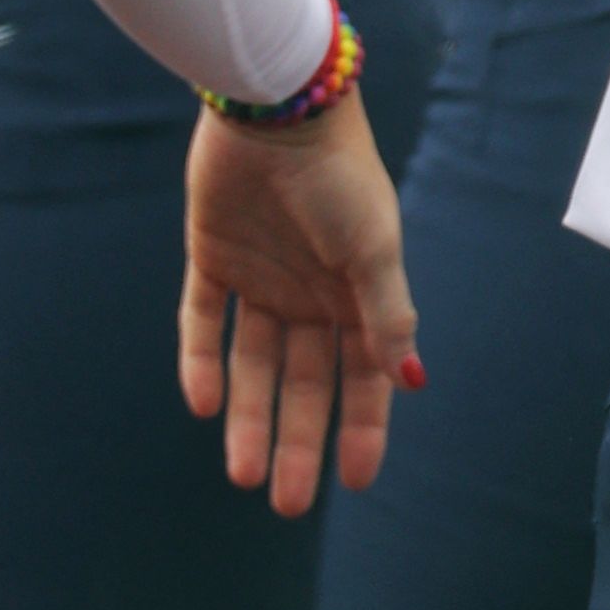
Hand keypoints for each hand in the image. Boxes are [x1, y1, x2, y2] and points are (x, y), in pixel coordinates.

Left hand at [180, 94, 421, 516]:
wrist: (278, 106)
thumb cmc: (339, 176)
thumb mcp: (373, 249)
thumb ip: (385, 314)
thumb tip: (410, 381)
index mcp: (357, 295)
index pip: (362, 380)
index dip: (362, 430)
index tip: (355, 484)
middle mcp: (310, 293)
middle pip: (302, 382)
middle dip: (296, 441)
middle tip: (285, 503)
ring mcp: (260, 275)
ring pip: (251, 362)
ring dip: (246, 415)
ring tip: (240, 473)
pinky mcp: (211, 253)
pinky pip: (203, 318)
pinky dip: (200, 360)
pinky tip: (201, 405)